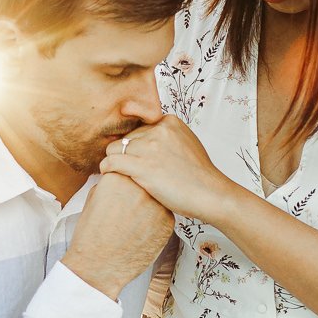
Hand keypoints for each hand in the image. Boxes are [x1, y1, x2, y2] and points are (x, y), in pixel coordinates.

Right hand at [63, 173, 175, 300]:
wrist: (99, 265)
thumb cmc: (91, 234)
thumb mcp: (94, 198)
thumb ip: (111, 184)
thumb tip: (121, 177)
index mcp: (119, 177)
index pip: (128, 169)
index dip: (125, 183)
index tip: (120, 195)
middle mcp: (141, 187)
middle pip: (144, 181)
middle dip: (138, 192)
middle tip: (128, 208)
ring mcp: (157, 204)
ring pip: (156, 197)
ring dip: (148, 206)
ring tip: (133, 222)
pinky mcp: (168, 222)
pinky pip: (163, 215)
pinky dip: (155, 222)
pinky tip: (140, 233)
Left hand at [98, 115, 238, 223]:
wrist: (211, 194)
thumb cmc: (199, 176)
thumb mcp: (187, 144)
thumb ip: (168, 137)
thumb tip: (148, 138)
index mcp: (170, 122)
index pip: (138, 128)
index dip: (135, 145)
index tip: (136, 157)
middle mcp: (159, 131)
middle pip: (125, 138)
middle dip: (124, 154)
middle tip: (127, 170)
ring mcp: (150, 148)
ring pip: (114, 149)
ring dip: (113, 161)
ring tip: (117, 174)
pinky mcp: (142, 166)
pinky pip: (111, 162)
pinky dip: (106, 169)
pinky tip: (109, 176)